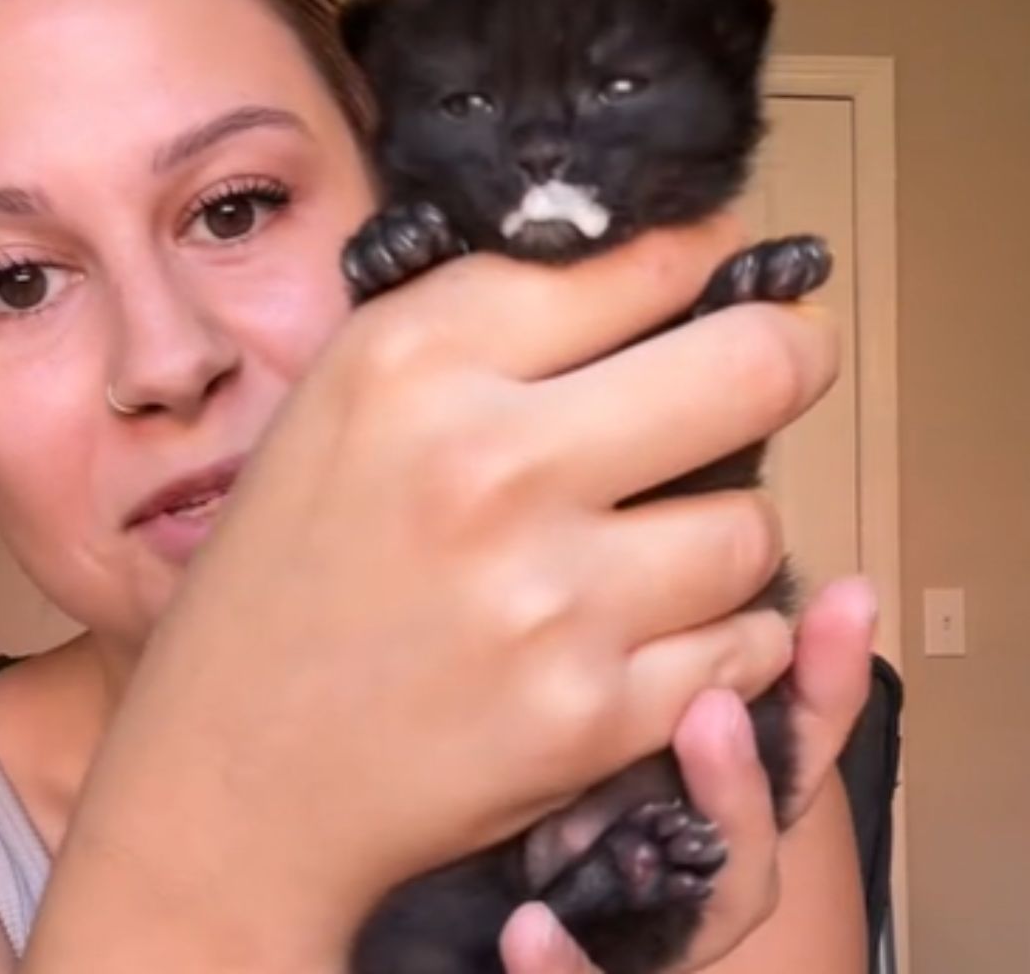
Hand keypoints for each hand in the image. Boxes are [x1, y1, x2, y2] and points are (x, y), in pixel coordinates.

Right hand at [30, 215, 838, 969]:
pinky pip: (746, 646)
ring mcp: (552, 599)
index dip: (702, 258)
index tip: (721, 269)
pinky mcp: (591, 717)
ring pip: (756, 527)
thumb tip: (648, 266)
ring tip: (667, 539)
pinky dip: (723, 634)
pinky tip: (656, 628)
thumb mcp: (347, 400)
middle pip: (752, 369)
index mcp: (417, 362)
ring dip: (729, 529)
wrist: (237, 773)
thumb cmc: (287, 571)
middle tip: (786, 360)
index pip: (637, 264)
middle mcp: (492, 464)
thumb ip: (484, 322)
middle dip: (792, 355)